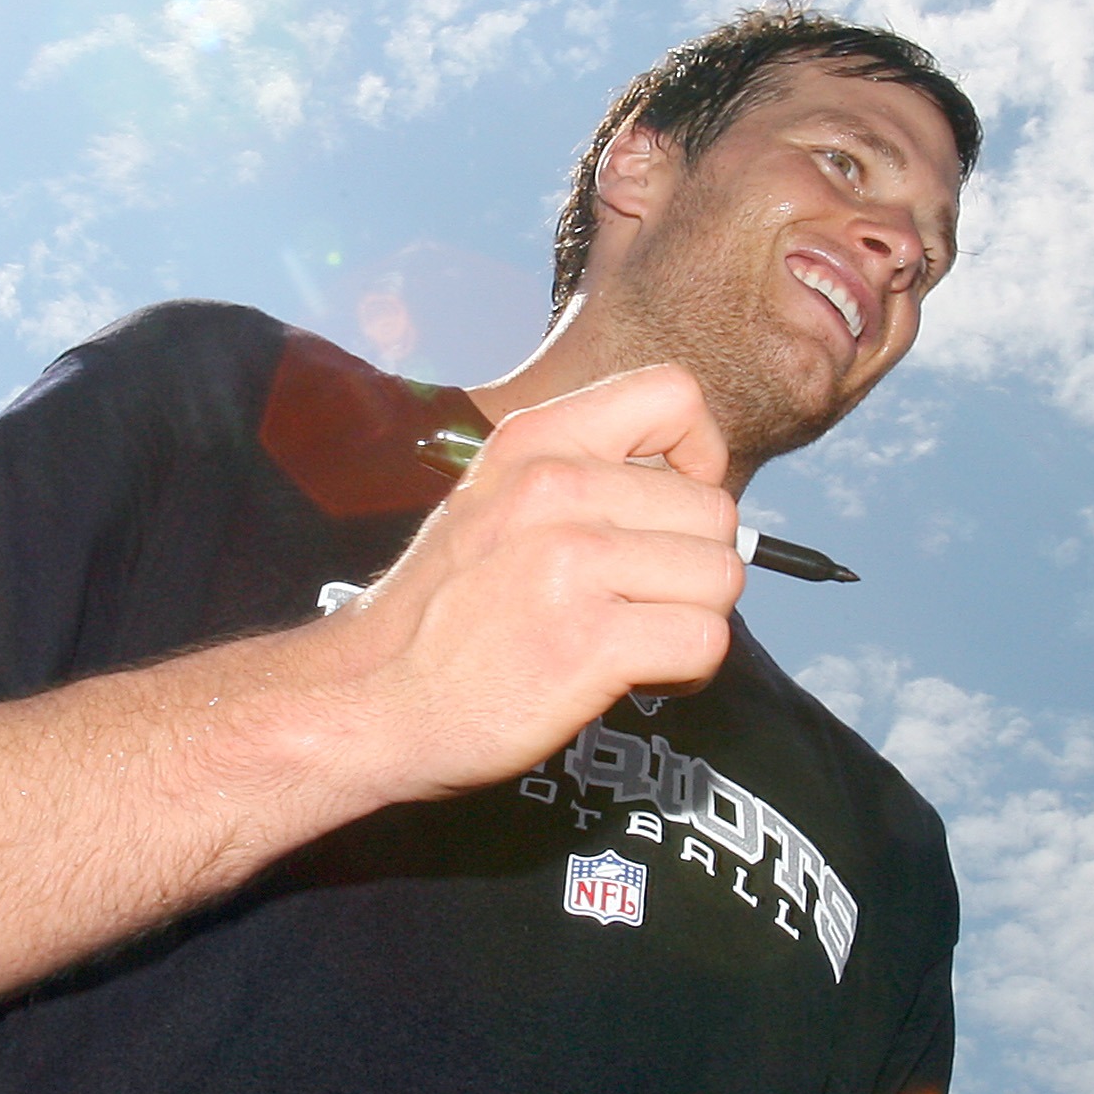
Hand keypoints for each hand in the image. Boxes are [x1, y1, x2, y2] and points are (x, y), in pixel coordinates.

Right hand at [325, 364, 743, 800]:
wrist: (371, 697)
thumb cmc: (445, 611)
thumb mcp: (498, 500)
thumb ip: (586, 476)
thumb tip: (696, 488)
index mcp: (536, 442)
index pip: (676, 396)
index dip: (699, 457)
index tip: (667, 511)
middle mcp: (556, 489)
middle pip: (715, 510)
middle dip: (695, 567)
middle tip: (641, 602)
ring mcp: (573, 563)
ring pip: (721, 576)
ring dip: (694, 619)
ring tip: (636, 638)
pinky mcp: (591, 642)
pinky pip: (707, 640)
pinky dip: (689, 670)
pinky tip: (639, 675)